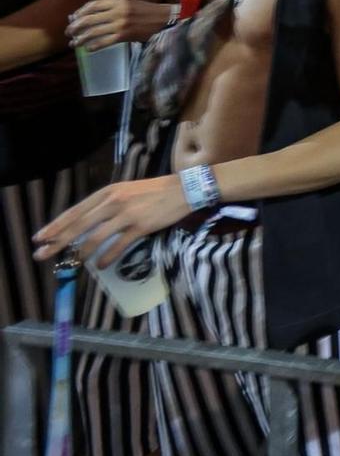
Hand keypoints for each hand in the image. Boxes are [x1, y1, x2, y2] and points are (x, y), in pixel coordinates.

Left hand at [33, 176, 188, 265]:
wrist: (184, 189)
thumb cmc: (154, 191)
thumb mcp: (125, 191)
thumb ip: (106, 205)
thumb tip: (87, 223)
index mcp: (107, 192)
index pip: (75, 211)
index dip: (56, 225)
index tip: (40, 237)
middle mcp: (113, 202)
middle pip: (79, 225)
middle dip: (58, 242)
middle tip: (42, 254)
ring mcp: (126, 214)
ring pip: (95, 237)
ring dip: (81, 253)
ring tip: (73, 263)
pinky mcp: (140, 226)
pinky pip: (118, 246)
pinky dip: (107, 258)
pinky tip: (101, 266)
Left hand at [67, 0, 172, 50]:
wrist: (167, 21)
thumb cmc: (150, 13)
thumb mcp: (131, 4)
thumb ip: (115, 8)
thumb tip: (95, 16)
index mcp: (119, 1)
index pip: (93, 6)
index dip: (80, 12)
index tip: (73, 18)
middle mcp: (118, 11)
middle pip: (89, 19)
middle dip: (76, 26)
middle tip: (68, 32)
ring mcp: (121, 24)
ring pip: (94, 32)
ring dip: (81, 38)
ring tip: (74, 43)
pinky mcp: (125, 36)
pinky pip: (104, 42)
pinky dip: (94, 46)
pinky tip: (88, 49)